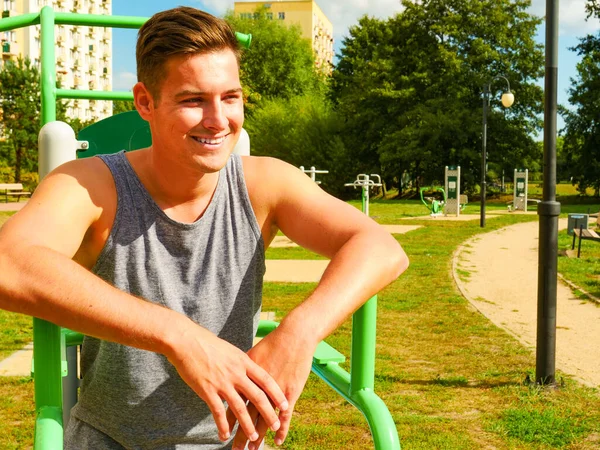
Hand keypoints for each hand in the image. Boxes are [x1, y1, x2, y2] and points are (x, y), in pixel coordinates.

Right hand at [165, 323, 288, 442]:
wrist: (187, 341)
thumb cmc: (208, 344)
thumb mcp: (231, 351)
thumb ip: (242, 363)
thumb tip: (251, 372)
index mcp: (244, 362)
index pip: (266, 380)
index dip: (277, 394)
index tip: (286, 405)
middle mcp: (236, 373)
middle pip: (258, 396)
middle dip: (269, 413)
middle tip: (275, 426)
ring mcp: (222, 382)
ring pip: (240, 408)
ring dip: (247, 425)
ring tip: (253, 437)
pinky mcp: (207, 390)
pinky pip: (218, 412)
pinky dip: (223, 425)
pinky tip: (225, 435)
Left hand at [227, 325, 316, 448]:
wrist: (293, 336)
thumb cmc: (273, 343)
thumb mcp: (252, 354)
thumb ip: (241, 367)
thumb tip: (230, 374)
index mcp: (245, 378)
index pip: (233, 403)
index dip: (228, 420)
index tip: (223, 433)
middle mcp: (258, 387)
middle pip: (247, 415)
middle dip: (241, 434)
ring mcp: (274, 391)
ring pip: (264, 418)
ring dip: (258, 435)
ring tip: (253, 449)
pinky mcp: (290, 392)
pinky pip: (285, 415)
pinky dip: (282, 429)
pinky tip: (277, 440)